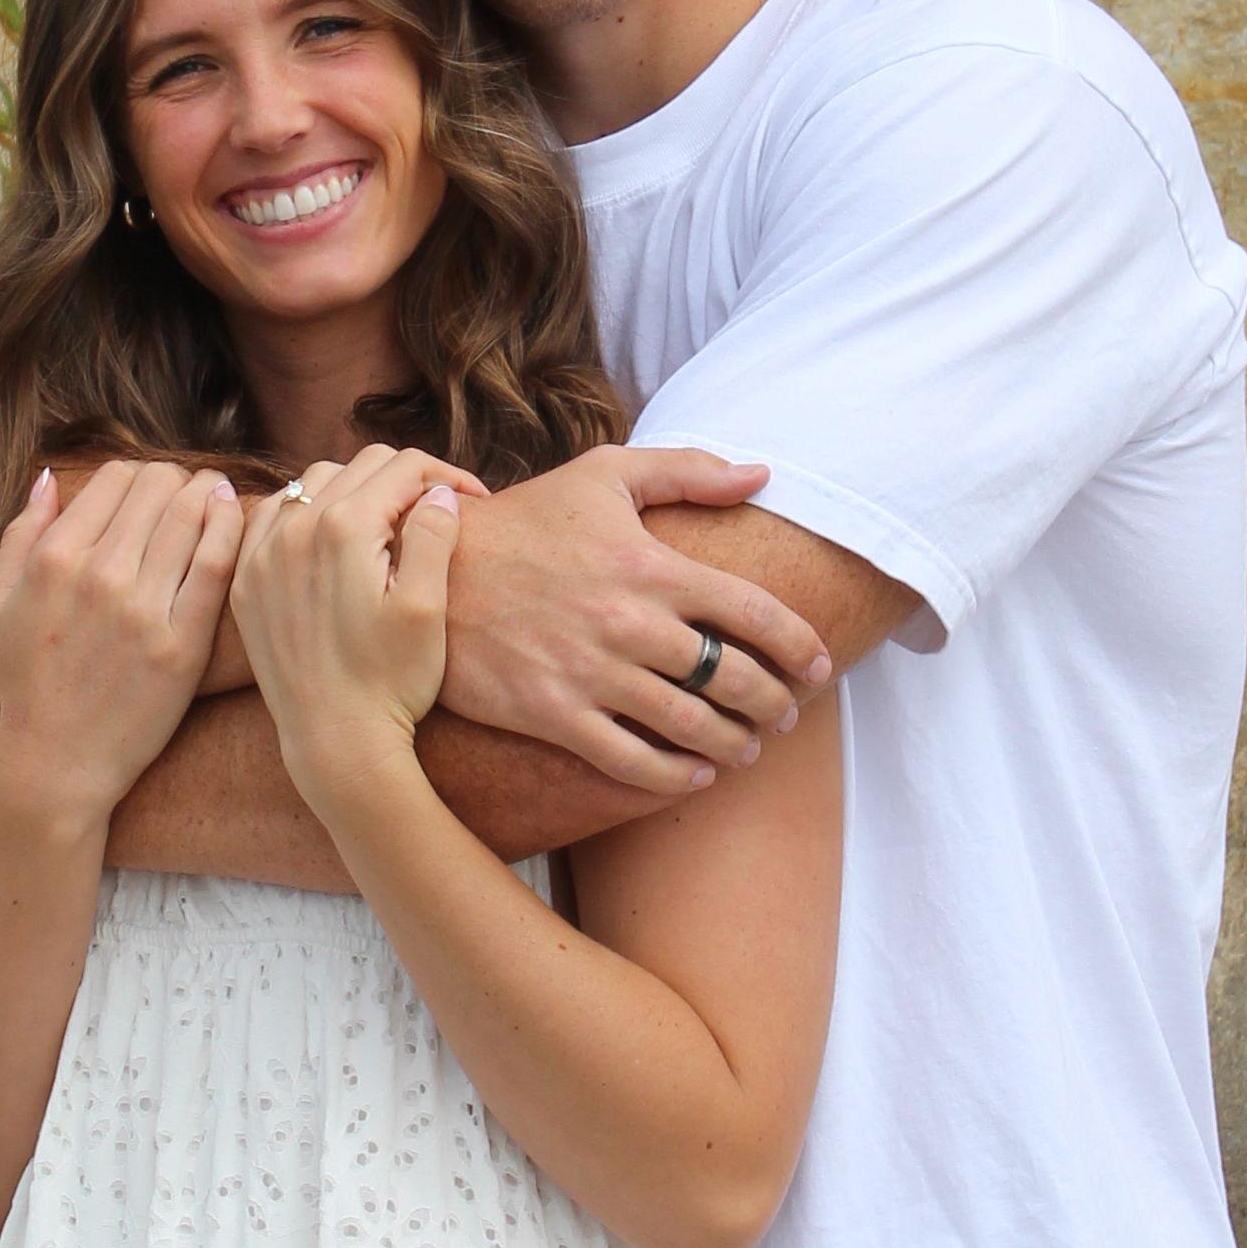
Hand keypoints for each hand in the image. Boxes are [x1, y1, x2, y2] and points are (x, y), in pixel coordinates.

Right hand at [0, 459, 249, 821]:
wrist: (58, 760)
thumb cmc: (26, 680)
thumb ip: (19, 535)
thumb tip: (47, 477)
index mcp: (52, 560)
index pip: (115, 479)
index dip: (138, 475)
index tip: (150, 489)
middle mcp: (97, 576)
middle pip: (157, 488)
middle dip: (175, 480)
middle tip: (186, 490)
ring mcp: (141, 610)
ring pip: (191, 515)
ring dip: (206, 494)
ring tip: (213, 496)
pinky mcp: (182, 644)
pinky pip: (216, 564)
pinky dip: (228, 528)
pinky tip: (231, 517)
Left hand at [232, 451, 464, 806]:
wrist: (334, 742)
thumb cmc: (391, 681)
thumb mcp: (426, 607)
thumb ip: (433, 535)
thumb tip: (439, 493)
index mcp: (345, 528)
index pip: (403, 467)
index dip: (447, 476)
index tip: (474, 502)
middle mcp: (295, 528)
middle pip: (360, 466)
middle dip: (406, 479)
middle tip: (436, 512)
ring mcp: (263, 553)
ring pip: (314, 483)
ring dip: (356, 490)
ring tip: (387, 524)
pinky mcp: (246, 580)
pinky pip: (272, 516)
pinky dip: (304, 512)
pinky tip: (328, 536)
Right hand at [432, 447, 835, 794]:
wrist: (428, 569)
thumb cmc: (524, 520)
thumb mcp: (602, 475)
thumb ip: (686, 470)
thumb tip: (761, 474)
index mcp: (652, 565)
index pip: (754, 612)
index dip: (800, 645)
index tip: (819, 666)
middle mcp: (632, 624)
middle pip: (734, 679)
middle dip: (775, 703)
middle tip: (786, 714)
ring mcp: (594, 674)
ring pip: (691, 727)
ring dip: (734, 745)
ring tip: (748, 748)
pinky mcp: (555, 714)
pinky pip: (631, 761)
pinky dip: (675, 777)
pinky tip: (695, 776)